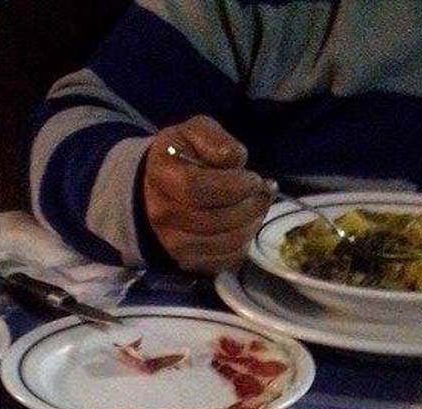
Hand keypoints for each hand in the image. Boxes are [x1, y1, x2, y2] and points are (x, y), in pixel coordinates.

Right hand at [142, 116, 273, 273]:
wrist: (155, 191)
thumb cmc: (181, 157)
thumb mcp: (194, 131)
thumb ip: (214, 139)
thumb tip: (236, 160)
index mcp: (162, 176)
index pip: (198, 188)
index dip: (234, 186)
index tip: (255, 179)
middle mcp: (163, 216)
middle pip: (215, 220)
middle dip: (251, 206)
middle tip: (265, 192)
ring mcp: (174, 244)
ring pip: (225, 242)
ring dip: (251, 224)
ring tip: (258, 206)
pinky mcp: (189, 263)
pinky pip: (226, 259)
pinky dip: (244, 243)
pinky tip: (247, 224)